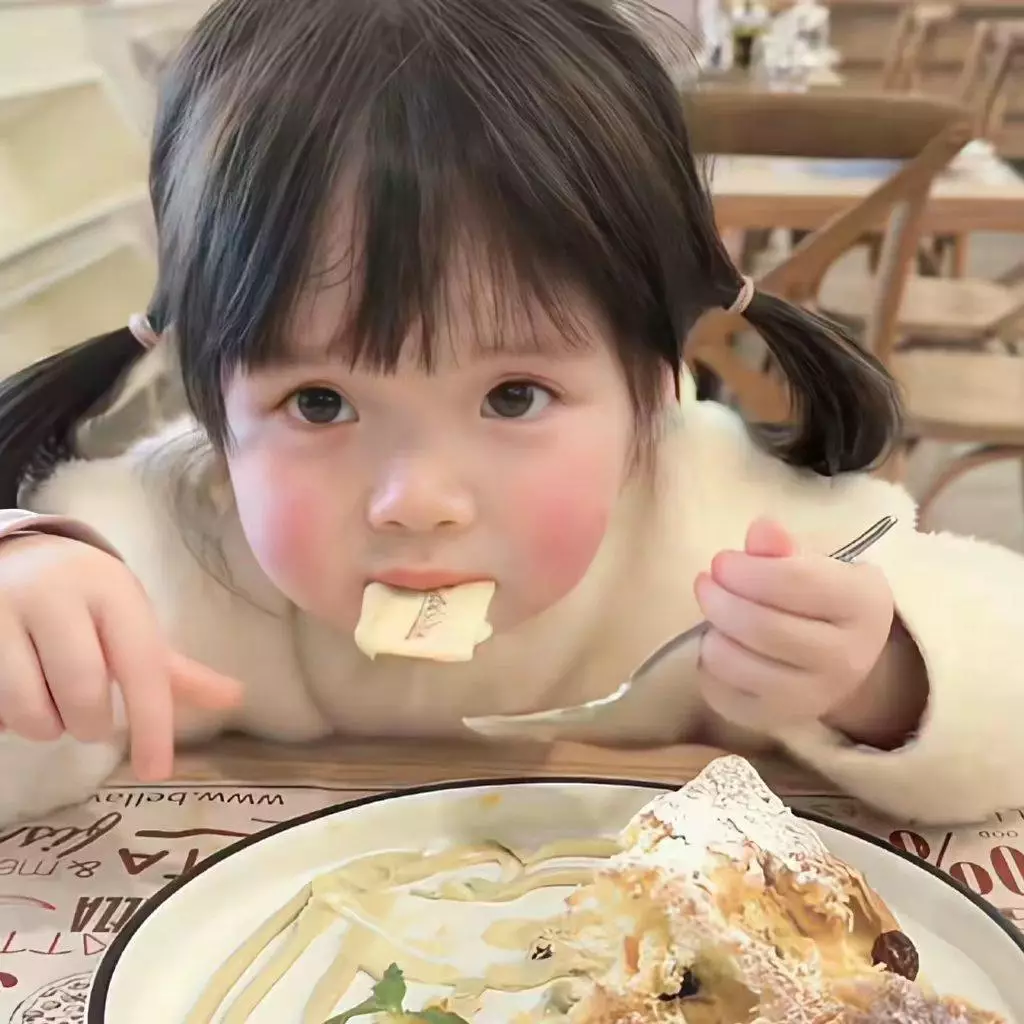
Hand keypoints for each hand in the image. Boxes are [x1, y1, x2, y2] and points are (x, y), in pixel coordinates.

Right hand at [0, 535, 242, 780]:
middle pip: (83, 693)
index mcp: (109, 590)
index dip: (153, 724)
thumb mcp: (128, 620)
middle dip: (91, 723)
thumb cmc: (83, 598)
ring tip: (48, 700)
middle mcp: (54, 595)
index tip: (156, 772)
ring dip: (45, 726)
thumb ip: (173, 669)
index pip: (141, 666)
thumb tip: (235, 698)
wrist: (14, 555)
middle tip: (90, 716)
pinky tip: (15, 693)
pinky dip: (8, 721)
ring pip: (29, 711)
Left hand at [694, 518, 897, 734]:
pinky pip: (723, 696)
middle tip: (704, 583)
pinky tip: (721, 648)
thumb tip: (761, 529)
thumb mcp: (812, 564)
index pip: (795, 583)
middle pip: (763, 628)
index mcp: (863, 605)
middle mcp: (847, 658)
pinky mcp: (778, 722)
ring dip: (713, 634)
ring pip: (739, 665)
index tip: (720, 561)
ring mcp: (814, 698)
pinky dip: (708, 668)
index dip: (746, 569)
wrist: (843, 661)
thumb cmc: (819, 600)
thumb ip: (782, 548)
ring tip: (714, 617)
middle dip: (720, 601)